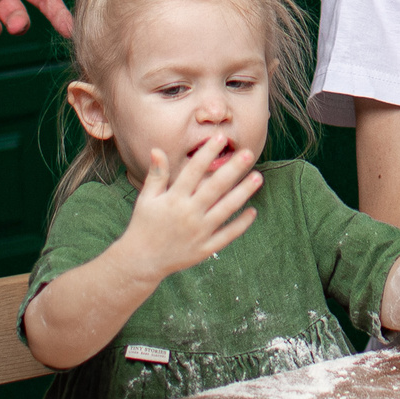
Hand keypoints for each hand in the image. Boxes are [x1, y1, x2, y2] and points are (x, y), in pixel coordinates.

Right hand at [117, 136, 263, 279]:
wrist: (141, 261)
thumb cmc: (144, 225)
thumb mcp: (146, 199)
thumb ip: (156, 175)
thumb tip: (157, 149)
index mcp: (173, 199)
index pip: (193, 171)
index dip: (207, 153)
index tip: (220, 137)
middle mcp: (188, 214)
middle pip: (215, 187)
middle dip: (233, 169)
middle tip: (249, 153)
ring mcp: (198, 232)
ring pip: (226, 209)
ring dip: (243, 193)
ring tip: (258, 177)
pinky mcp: (205, 249)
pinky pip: (227, 236)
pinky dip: (241, 225)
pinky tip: (253, 211)